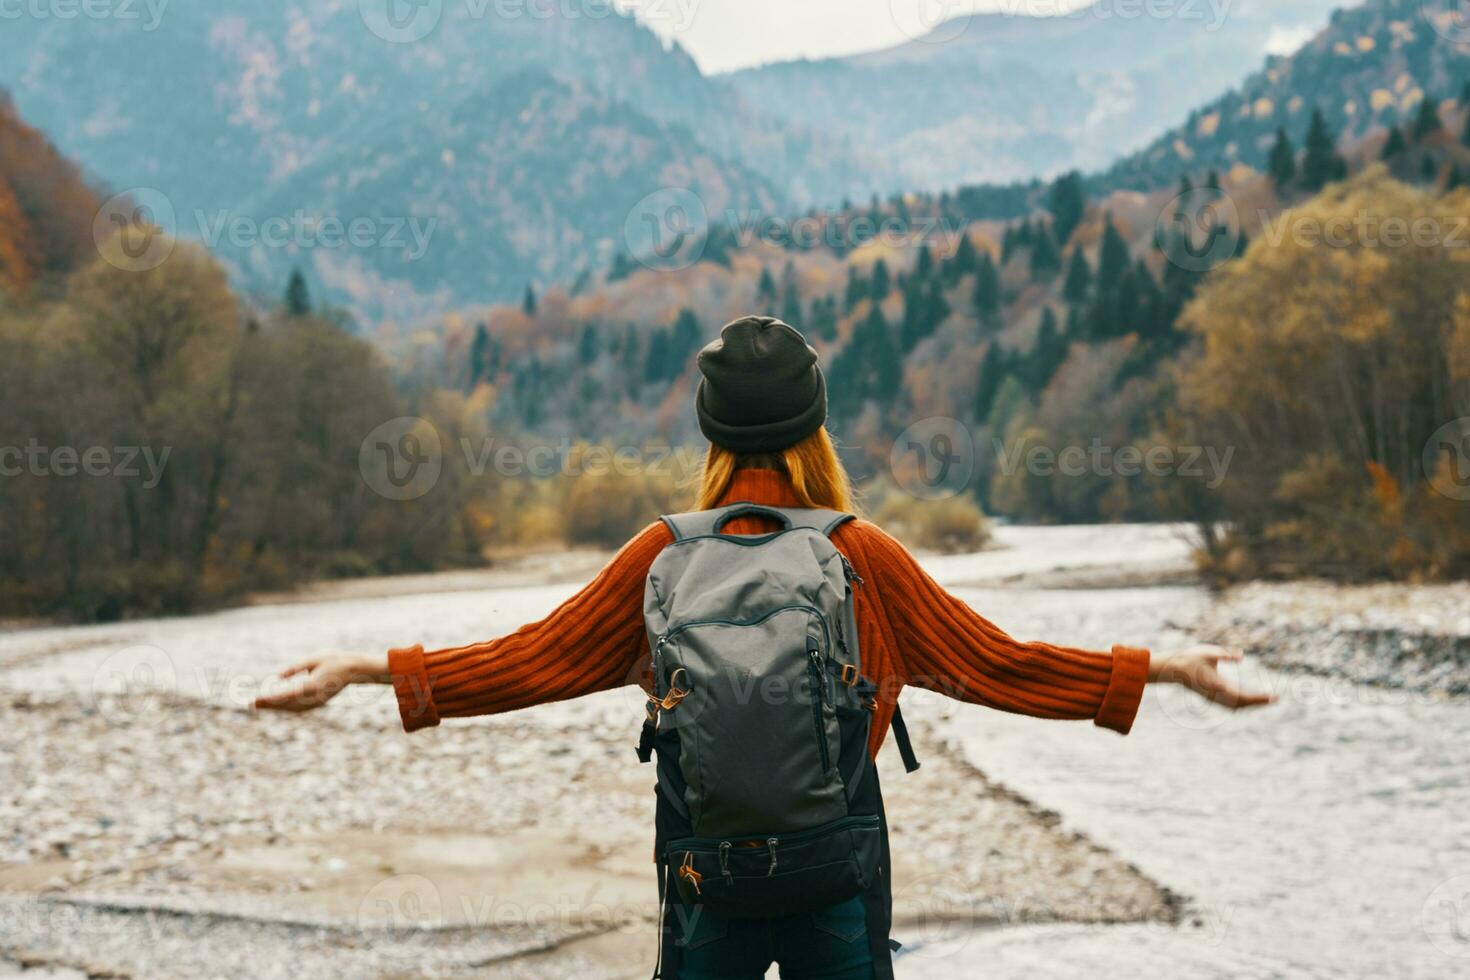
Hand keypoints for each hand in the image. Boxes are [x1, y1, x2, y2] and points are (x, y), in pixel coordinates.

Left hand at [252, 652, 388, 712]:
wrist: (355, 670)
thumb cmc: (334, 660)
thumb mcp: (313, 659)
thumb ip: (294, 668)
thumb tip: (277, 677)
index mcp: (312, 686)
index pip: (285, 695)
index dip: (268, 699)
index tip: (254, 699)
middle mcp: (313, 698)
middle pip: (285, 705)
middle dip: (268, 705)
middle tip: (250, 704)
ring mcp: (316, 703)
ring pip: (291, 709)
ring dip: (275, 708)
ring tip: (259, 705)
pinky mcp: (317, 703)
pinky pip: (297, 708)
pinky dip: (285, 707)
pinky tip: (276, 705)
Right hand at [1150, 644, 1275, 710]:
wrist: (1172, 669)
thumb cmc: (1190, 658)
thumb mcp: (1209, 653)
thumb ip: (1225, 655)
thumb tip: (1242, 656)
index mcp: (1218, 686)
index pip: (1244, 697)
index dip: (1259, 698)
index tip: (1273, 697)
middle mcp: (1217, 695)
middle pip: (1242, 704)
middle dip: (1258, 702)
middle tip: (1275, 698)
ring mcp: (1213, 698)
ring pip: (1236, 706)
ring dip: (1250, 704)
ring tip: (1264, 699)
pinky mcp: (1211, 697)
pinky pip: (1230, 704)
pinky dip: (1242, 703)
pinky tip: (1247, 699)